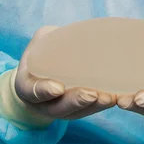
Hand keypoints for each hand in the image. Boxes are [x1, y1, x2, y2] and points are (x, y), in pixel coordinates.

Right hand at [0, 26, 116, 128]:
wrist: (40, 77)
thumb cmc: (41, 55)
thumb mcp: (39, 44)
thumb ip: (50, 38)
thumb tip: (72, 32)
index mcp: (27, 86)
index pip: (32, 91)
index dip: (44, 91)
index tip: (57, 88)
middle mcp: (44, 104)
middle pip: (59, 107)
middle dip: (77, 101)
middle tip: (92, 94)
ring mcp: (61, 110)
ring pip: (77, 112)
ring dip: (94, 107)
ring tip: (110, 98)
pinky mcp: (78, 111)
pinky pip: (90, 111)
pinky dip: (102, 106)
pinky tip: (116, 98)